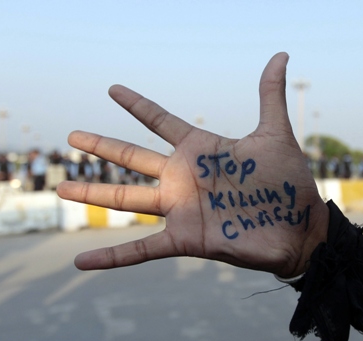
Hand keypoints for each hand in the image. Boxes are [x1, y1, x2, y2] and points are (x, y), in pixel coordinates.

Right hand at [57, 52, 327, 276]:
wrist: (299, 228)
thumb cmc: (288, 182)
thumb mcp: (275, 134)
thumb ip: (269, 95)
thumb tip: (280, 55)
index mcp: (199, 150)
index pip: (160, 122)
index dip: (137, 106)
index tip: (113, 89)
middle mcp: (183, 178)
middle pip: (132, 158)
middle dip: (101, 146)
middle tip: (72, 136)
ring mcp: (181, 209)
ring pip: (127, 199)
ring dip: (94, 195)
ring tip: (62, 189)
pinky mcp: (185, 239)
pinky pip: (141, 249)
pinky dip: (112, 257)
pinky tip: (81, 262)